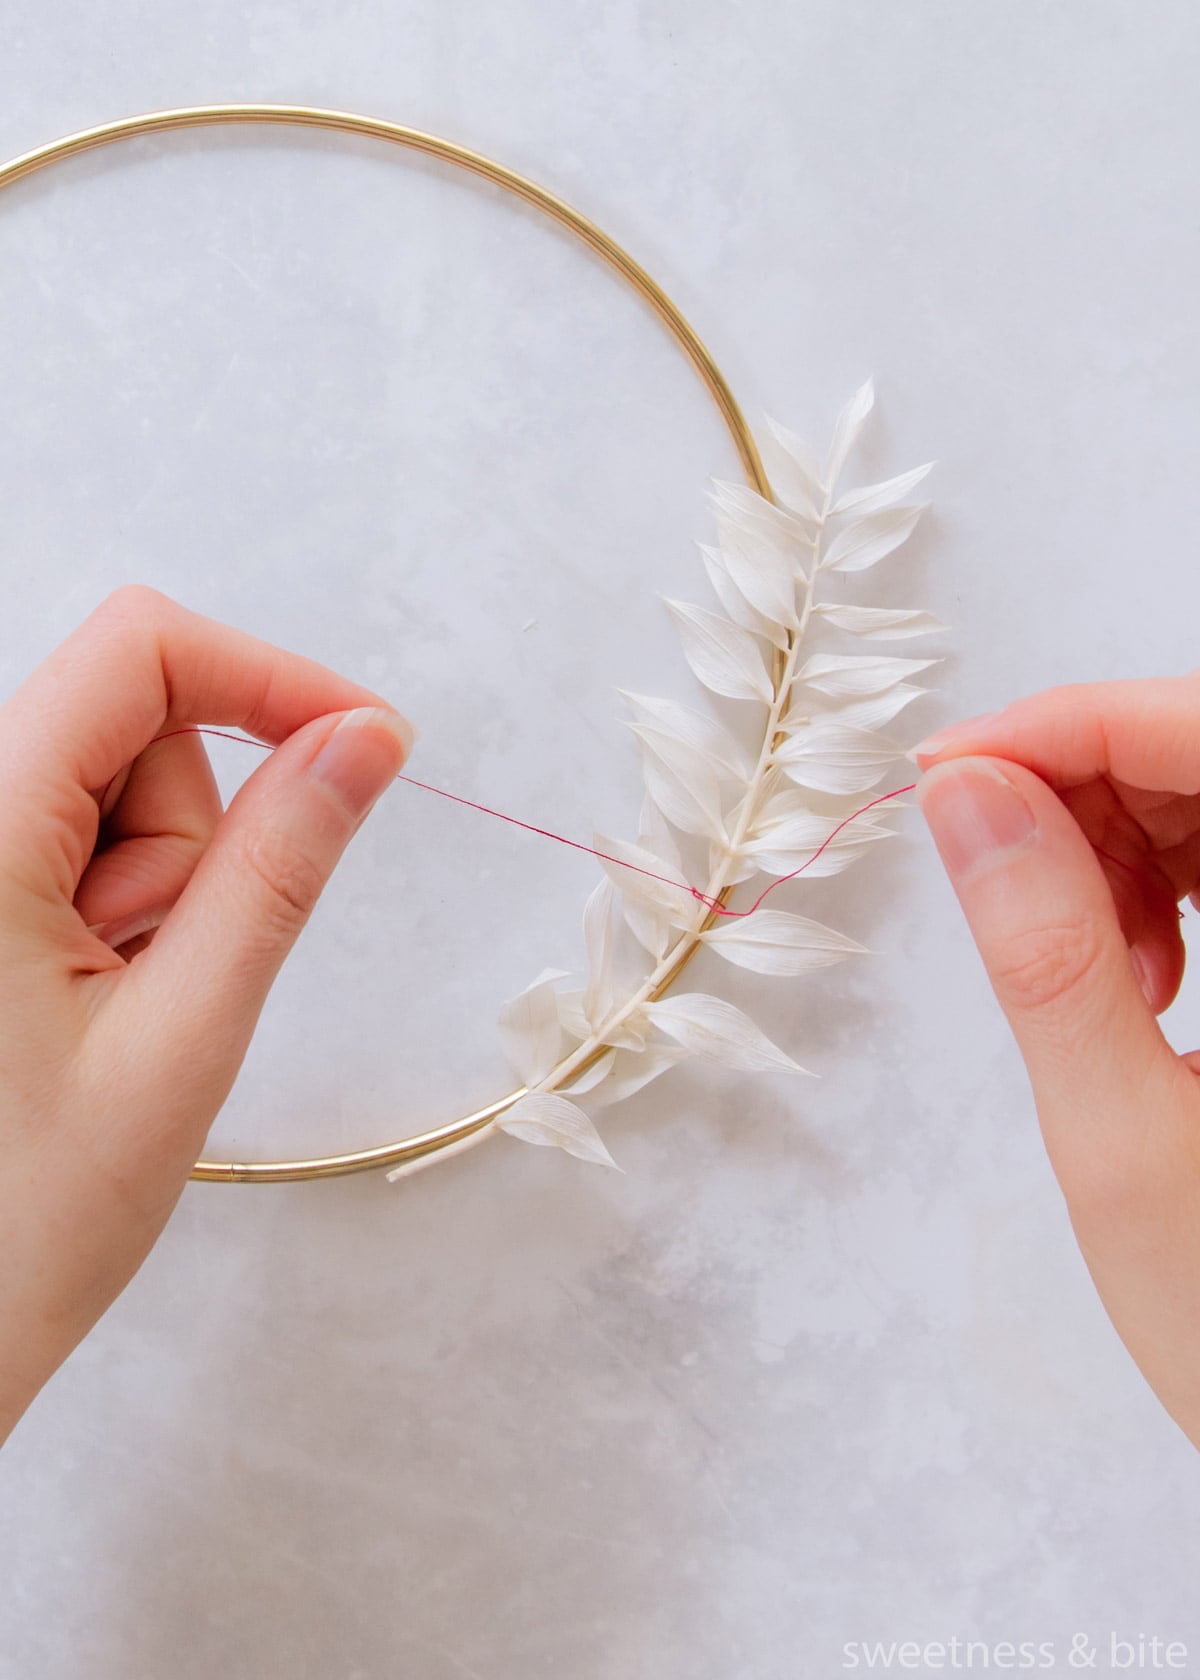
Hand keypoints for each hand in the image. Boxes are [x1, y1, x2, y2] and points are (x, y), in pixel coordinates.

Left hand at [0, 586, 414, 1443]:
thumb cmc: (19, 1223)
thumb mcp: (181, 1034)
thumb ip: (278, 869)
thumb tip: (363, 741)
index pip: (137, 649)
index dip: (268, 676)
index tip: (368, 747)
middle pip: (131, 722)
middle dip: (193, 833)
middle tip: (161, 971)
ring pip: (115, 789)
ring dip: (158, 886)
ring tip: (116, 1006)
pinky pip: (82, 844)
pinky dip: (125, 909)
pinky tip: (90, 1002)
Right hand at [912, 678, 1199, 1447]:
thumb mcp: (1125, 1149)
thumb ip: (1047, 958)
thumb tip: (965, 796)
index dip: (1071, 724)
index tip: (943, 772)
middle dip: (1087, 787)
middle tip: (999, 884)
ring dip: (1121, 843)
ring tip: (1088, 969)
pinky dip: (1160, 886)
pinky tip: (1135, 974)